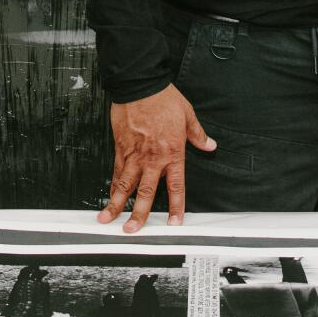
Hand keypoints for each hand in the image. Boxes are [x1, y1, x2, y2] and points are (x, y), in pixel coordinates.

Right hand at [99, 84, 214, 231]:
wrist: (140, 85)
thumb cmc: (163, 98)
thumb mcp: (187, 114)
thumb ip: (197, 134)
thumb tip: (210, 145)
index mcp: (172, 152)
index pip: (176, 186)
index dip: (176, 207)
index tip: (175, 223)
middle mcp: (152, 158)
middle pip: (146, 193)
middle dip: (139, 214)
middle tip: (132, 231)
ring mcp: (134, 154)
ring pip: (125, 185)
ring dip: (116, 204)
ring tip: (108, 219)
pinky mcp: (120, 147)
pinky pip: (116, 170)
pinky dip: (112, 184)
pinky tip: (109, 194)